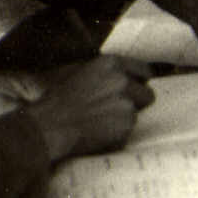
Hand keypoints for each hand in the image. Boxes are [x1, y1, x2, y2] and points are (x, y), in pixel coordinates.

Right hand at [28, 56, 154, 162]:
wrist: (51, 125)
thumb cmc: (58, 100)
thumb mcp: (79, 71)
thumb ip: (105, 71)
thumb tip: (122, 75)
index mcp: (112, 63)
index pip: (144, 70)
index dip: (140, 82)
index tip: (137, 89)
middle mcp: (123, 80)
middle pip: (147, 93)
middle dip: (135, 102)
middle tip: (114, 110)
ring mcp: (126, 102)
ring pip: (137, 113)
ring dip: (124, 118)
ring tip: (100, 121)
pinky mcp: (127, 123)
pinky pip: (129, 130)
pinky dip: (118, 133)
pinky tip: (99, 131)